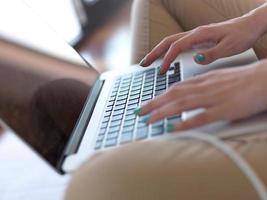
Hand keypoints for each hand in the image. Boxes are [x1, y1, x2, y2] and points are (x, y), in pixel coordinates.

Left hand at [135, 60, 266, 130]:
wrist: (264, 79)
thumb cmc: (243, 80)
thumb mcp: (218, 79)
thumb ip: (202, 86)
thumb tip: (188, 93)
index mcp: (203, 80)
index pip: (175, 88)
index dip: (159, 96)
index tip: (147, 103)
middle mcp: (204, 88)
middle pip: (174, 95)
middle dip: (154, 104)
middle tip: (139, 112)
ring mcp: (213, 98)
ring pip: (182, 104)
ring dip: (163, 112)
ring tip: (150, 120)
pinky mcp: (225, 109)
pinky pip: (202, 117)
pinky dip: (186, 123)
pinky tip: (175, 128)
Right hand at [140, 15, 263, 73]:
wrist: (250, 26)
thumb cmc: (242, 36)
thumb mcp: (230, 47)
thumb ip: (212, 54)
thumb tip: (196, 58)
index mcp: (200, 35)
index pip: (176, 47)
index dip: (167, 59)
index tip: (161, 71)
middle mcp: (195, 34)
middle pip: (168, 41)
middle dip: (154, 52)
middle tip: (143, 63)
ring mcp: (195, 37)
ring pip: (171, 42)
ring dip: (159, 51)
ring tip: (149, 62)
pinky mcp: (198, 40)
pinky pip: (178, 45)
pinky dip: (168, 52)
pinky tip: (166, 59)